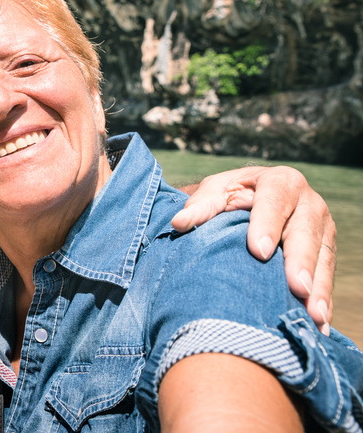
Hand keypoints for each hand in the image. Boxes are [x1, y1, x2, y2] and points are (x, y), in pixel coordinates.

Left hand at [171, 166, 334, 334]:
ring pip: (322, 257)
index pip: (274, 201)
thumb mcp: (216, 193)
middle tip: (298, 288)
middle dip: (301, 261)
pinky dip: (324, 301)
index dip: (268, 225)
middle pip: (305, 232)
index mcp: (280, 181)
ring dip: (319, 288)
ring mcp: (323, 228)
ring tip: (314, 314)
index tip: (259, 252)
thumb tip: (178, 223)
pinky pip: (327, 276)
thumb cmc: (232, 196)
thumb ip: (200, 206)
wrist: (255, 197)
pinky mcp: (326, 251)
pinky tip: (320, 324)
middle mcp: (308, 203)